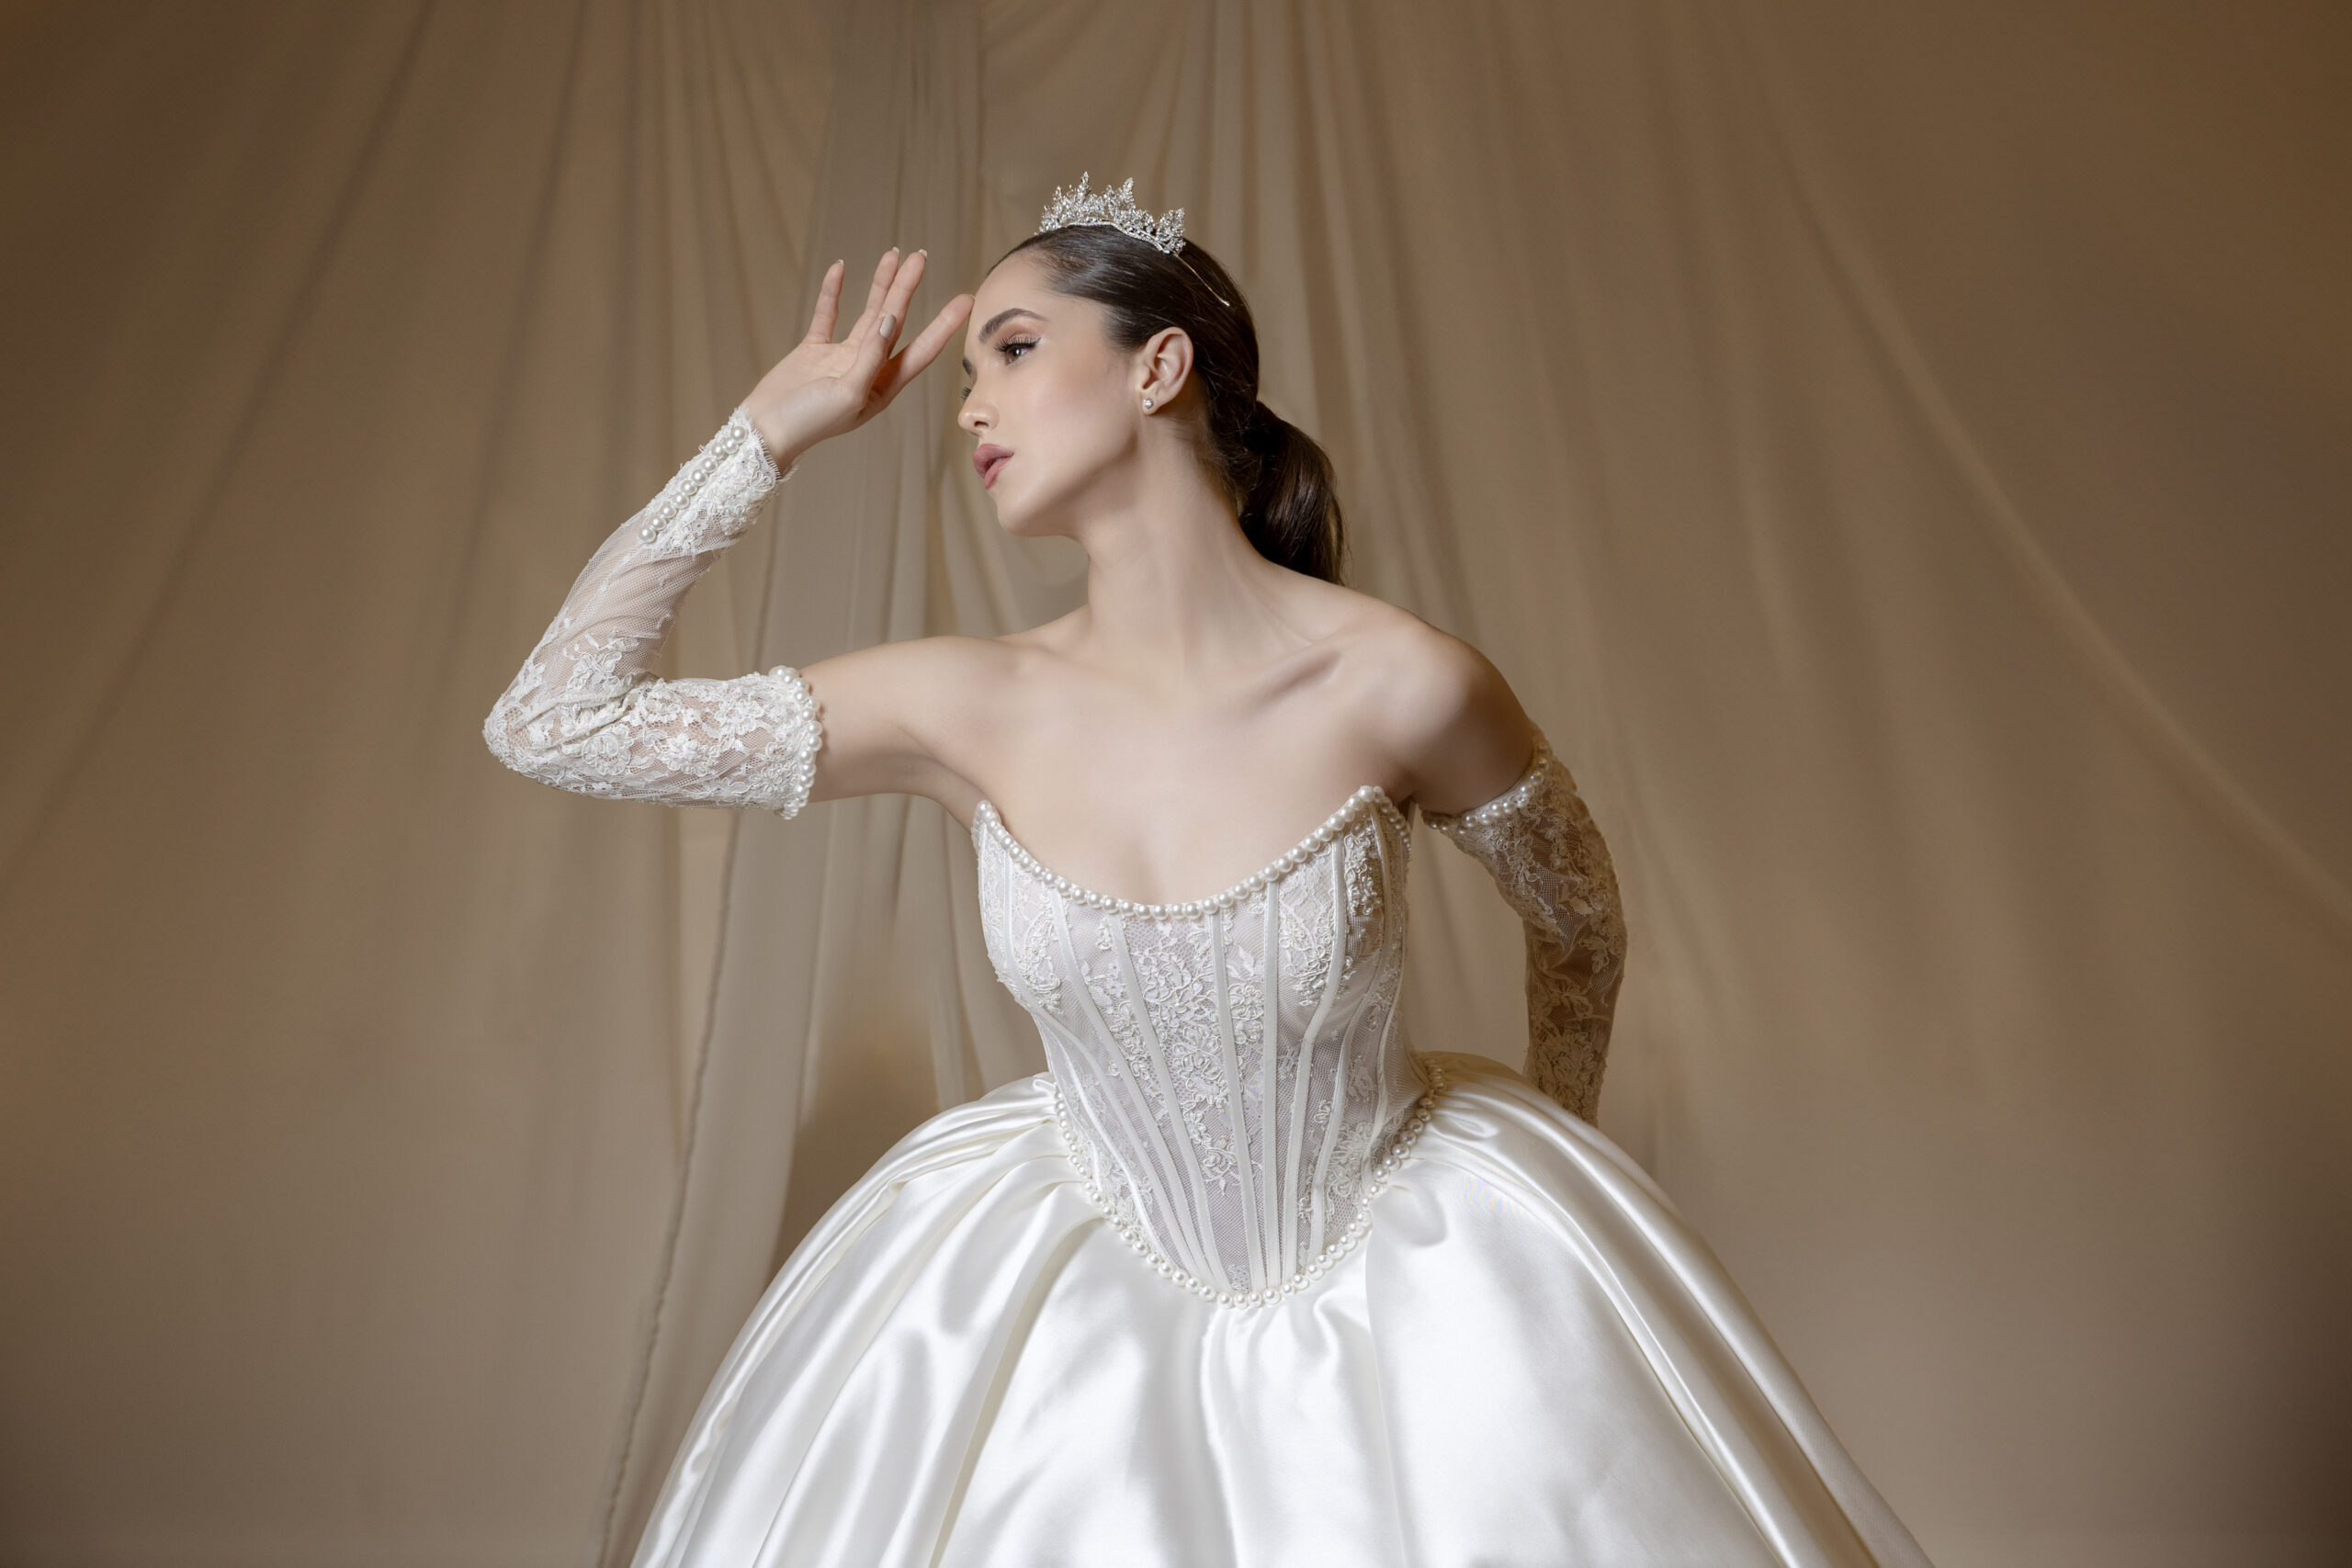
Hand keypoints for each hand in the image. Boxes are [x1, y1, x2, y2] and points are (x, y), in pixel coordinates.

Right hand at [743, 248, 972, 464]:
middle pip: (895, 322)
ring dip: (881, 285)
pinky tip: (841, 269)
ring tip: (894, 255)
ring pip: (867, 313)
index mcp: (884, 387)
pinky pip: (827, 315)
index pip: (922, 350)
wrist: (765, 431)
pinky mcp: (814, 350)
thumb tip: (889, 320)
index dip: (944, 325)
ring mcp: (841, 358)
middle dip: (907, 288)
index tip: (966, 299)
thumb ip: (870, 357)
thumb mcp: (848, 393)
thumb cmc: (810, 423)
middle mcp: (868, 369)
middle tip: (921, 256)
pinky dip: (832, 293)